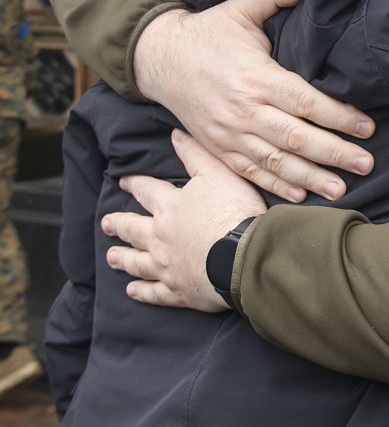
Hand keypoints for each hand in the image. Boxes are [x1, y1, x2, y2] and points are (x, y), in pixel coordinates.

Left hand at [103, 129, 265, 310]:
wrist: (242, 256)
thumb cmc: (233, 211)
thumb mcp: (219, 173)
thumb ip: (196, 154)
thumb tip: (175, 134)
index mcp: (171, 206)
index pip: (147, 190)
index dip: (134, 184)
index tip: (123, 181)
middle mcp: (161, 236)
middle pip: (133, 229)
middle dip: (119, 225)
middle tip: (107, 224)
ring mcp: (167, 265)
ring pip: (138, 262)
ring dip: (124, 258)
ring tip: (112, 257)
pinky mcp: (178, 290)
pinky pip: (154, 292)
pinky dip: (142, 291)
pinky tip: (132, 291)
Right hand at [133, 0, 374, 200]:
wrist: (158, 59)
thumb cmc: (207, 32)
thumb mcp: (241, 8)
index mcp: (256, 76)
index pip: (305, 102)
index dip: (338, 116)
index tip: (367, 128)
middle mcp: (245, 110)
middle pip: (297, 138)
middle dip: (335, 153)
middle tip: (366, 163)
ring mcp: (230, 134)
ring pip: (277, 162)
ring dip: (312, 177)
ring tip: (342, 188)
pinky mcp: (218, 148)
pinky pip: (251, 172)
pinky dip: (276, 186)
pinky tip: (301, 194)